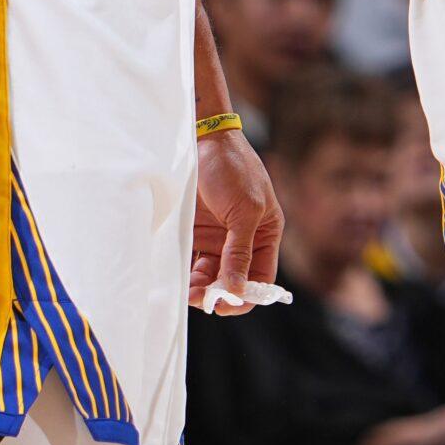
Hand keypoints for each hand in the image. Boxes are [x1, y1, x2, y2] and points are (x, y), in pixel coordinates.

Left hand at [190, 127, 281, 312]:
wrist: (203, 139)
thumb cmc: (233, 169)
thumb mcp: (244, 211)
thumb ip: (239, 252)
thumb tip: (237, 291)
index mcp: (264, 234)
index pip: (260, 277)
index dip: (245, 295)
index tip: (226, 305)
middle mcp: (243, 240)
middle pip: (233, 280)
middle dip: (219, 292)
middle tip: (201, 299)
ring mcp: (218, 237)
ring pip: (211, 275)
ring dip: (201, 287)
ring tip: (187, 291)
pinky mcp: (196, 232)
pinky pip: (192, 262)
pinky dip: (186, 274)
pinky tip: (179, 278)